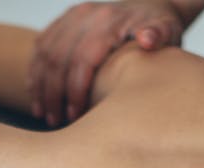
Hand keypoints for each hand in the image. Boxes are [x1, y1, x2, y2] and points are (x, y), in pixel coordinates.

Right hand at [30, 1, 185, 126]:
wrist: (150, 5)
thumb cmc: (159, 27)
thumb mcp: (168, 30)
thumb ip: (160, 34)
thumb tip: (147, 39)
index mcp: (110, 21)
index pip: (83, 58)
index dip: (75, 90)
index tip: (75, 116)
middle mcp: (87, 14)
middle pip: (58, 57)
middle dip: (54, 94)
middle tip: (55, 122)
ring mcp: (72, 16)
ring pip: (44, 53)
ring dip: (40, 86)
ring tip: (43, 114)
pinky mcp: (63, 21)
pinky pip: (40, 46)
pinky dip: (35, 72)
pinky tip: (35, 95)